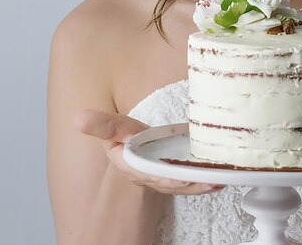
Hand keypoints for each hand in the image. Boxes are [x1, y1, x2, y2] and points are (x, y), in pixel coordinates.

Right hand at [75, 109, 224, 195]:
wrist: (138, 145)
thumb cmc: (126, 137)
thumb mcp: (115, 128)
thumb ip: (102, 125)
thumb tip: (79, 118)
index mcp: (134, 165)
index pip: (148, 173)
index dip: (164, 177)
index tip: (180, 178)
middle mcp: (152, 175)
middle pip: (171, 181)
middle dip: (190, 183)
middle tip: (210, 180)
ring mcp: (168, 176)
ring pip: (185, 183)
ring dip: (202, 183)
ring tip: (220, 179)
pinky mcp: (181, 172)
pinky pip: (193, 178)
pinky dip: (207, 179)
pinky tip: (222, 175)